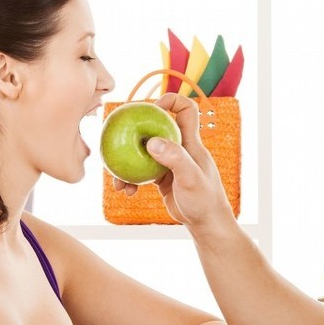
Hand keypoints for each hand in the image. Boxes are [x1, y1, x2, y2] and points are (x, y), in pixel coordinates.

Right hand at [111, 93, 234, 230]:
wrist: (206, 224)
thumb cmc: (204, 200)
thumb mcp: (190, 178)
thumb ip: (174, 159)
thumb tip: (151, 141)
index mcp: (190, 142)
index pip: (186, 109)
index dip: (172, 100)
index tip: (153, 107)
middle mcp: (179, 148)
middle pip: (156, 127)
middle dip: (136, 128)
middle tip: (118, 136)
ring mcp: (169, 163)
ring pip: (143, 152)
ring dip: (127, 160)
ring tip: (116, 179)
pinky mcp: (162, 178)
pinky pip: (141, 171)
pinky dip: (131, 178)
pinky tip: (125, 190)